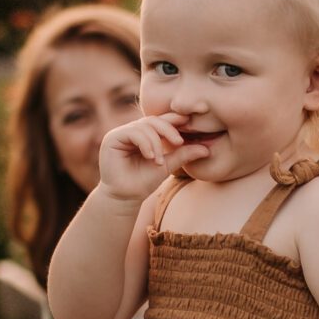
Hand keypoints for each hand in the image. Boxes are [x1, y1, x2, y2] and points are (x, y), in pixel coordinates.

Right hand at [95, 112, 209, 204]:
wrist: (125, 198)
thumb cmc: (143, 182)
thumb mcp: (167, 166)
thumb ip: (183, 155)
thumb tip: (207, 149)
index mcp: (144, 134)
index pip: (161, 121)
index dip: (175, 120)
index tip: (191, 122)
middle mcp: (132, 131)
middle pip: (154, 120)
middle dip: (168, 129)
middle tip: (179, 143)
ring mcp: (121, 133)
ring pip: (144, 126)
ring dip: (156, 142)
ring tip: (159, 161)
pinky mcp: (112, 138)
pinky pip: (133, 132)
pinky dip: (145, 143)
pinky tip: (151, 157)